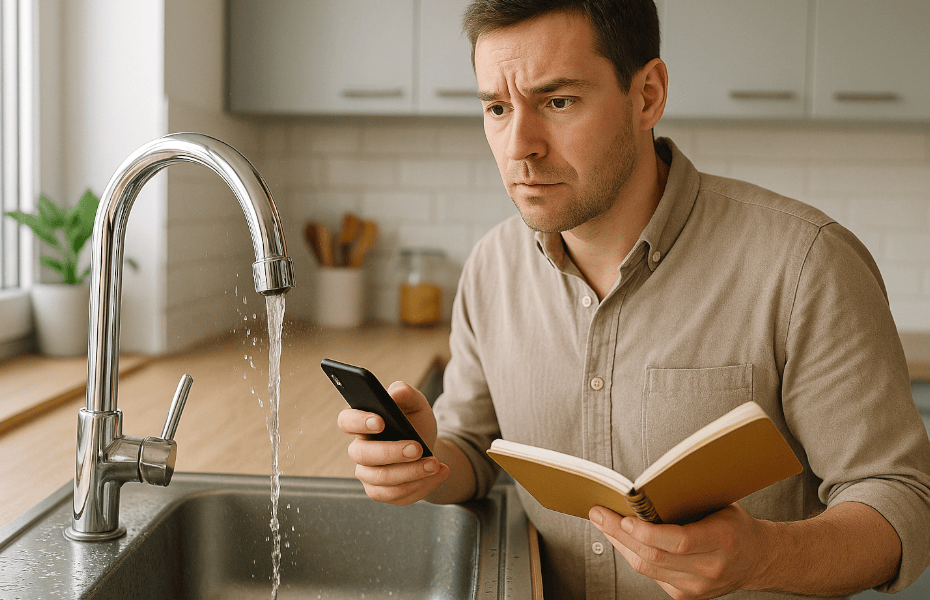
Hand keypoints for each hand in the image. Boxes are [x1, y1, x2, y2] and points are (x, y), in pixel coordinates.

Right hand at [337, 381, 449, 505]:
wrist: (427, 448)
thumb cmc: (415, 422)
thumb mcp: (417, 404)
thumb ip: (406, 394)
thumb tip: (396, 392)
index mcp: (362, 423)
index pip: (347, 421)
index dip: (358, 422)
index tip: (380, 421)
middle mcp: (360, 450)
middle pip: (363, 455)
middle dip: (391, 452)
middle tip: (418, 448)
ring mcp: (368, 474)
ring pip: (381, 480)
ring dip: (411, 473)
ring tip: (434, 464)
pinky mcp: (381, 492)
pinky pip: (396, 495)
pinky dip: (420, 486)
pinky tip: (438, 473)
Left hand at [589, 504, 771, 599]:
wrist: (757, 558)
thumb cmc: (734, 525)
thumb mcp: (719, 504)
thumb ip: (686, 500)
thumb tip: (642, 490)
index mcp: (722, 539)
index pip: (679, 541)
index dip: (648, 531)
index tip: (625, 517)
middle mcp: (710, 568)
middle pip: (654, 555)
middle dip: (619, 533)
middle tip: (598, 513)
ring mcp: (697, 586)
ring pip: (646, 566)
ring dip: (619, 543)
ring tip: (602, 521)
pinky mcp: (685, 595)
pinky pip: (650, 573)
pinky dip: (632, 553)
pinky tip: (620, 538)